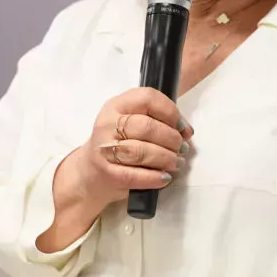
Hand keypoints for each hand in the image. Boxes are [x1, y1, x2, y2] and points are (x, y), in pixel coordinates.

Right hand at [72, 87, 192, 211]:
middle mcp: (107, 124)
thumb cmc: (119, 142)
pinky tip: (164, 177)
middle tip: (181, 148)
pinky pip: (133, 175)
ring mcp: (104, 149)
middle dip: (170, 139)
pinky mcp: (106, 173)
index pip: (147, 98)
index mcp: (117, 105)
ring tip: (176, 162)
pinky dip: (153, 177)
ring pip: (140, 151)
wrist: (90, 170)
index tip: (182, 127)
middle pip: (146, 126)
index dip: (170, 111)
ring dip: (165, 158)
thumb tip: (186, 130)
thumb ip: (158, 120)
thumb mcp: (132, 121)